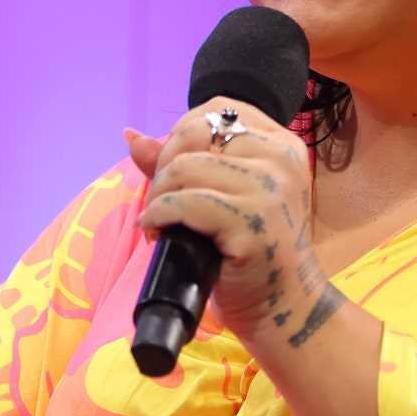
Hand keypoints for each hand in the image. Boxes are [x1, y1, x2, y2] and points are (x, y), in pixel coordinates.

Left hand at [126, 100, 346, 355]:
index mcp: (283, 145)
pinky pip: (185, 202)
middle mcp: (281, 159)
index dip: (181, 134)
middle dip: (164, 166)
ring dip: (158, 195)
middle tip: (162, 201)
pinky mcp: (252, 222)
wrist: (285, 306)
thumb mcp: (226, 198)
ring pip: (185, 166)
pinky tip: (157, 232)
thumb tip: (131, 135)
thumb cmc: (254, 254)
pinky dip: (159, 215)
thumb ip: (185, 163)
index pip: (218, 109)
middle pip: (196, 133)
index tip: (174, 171)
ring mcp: (270, 190)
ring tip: (159, 222)